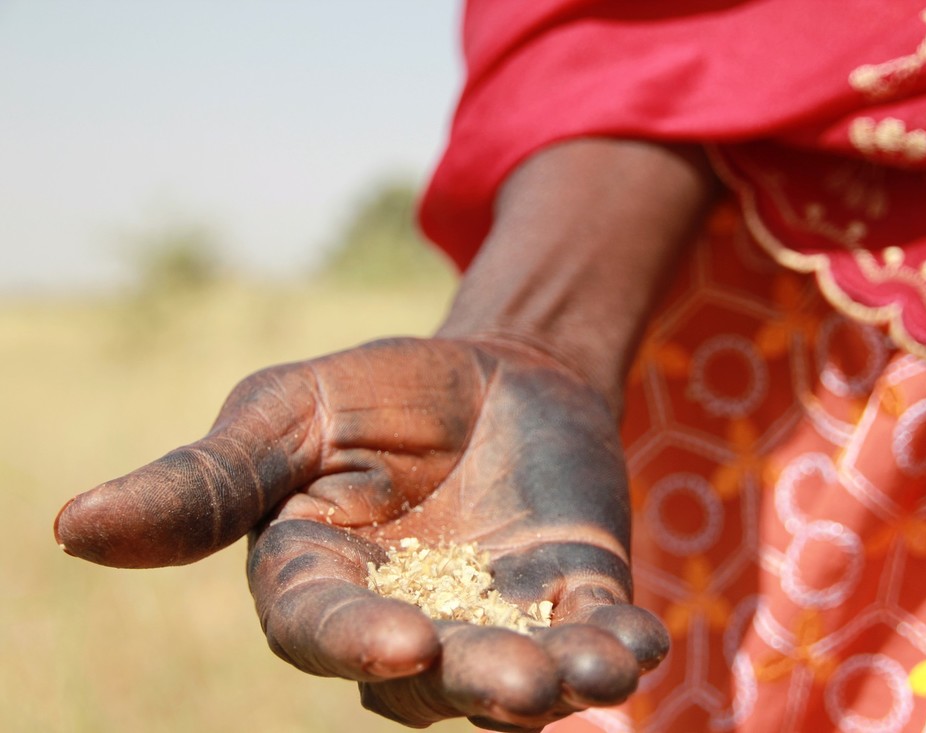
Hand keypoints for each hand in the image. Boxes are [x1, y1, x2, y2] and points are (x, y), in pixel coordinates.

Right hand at [55, 336, 668, 730]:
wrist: (498, 370)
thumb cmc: (380, 393)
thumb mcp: (291, 414)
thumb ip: (209, 480)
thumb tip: (73, 529)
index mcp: (322, 580)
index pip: (321, 628)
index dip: (352, 641)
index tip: (397, 640)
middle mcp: (406, 621)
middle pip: (428, 677)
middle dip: (472, 681)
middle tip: (514, 686)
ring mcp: (494, 618)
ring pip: (514, 673)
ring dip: (554, 683)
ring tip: (591, 675)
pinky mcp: (569, 598)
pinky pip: (591, 637)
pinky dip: (614, 647)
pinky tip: (638, 645)